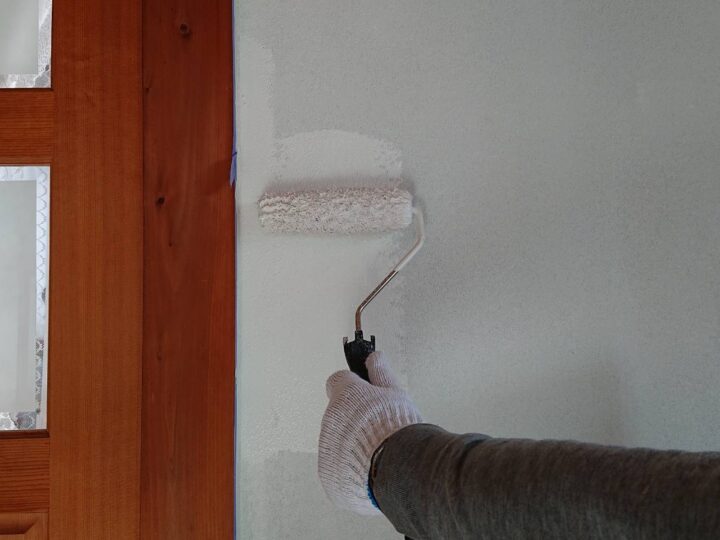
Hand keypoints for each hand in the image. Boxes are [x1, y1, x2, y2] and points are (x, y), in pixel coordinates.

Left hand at [318, 352, 421, 514]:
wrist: (397, 468)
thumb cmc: (398, 429)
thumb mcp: (396, 393)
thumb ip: (380, 373)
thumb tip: (374, 358)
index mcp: (345, 395)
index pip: (339, 381)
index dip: (354, 387)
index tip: (364, 393)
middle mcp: (330, 420)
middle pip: (339, 414)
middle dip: (354, 419)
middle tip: (378, 426)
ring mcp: (327, 449)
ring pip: (336, 441)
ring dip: (351, 444)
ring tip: (377, 450)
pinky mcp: (329, 474)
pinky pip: (337, 467)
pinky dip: (350, 468)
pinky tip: (370, 467)